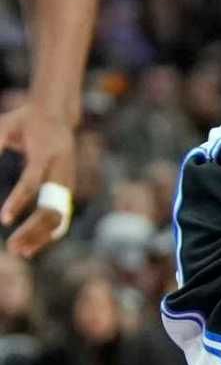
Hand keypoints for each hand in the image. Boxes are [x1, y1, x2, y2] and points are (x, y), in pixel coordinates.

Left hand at [0, 100, 74, 258]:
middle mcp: (62, 169)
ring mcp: (68, 180)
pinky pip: (60, 215)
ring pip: (59, 215)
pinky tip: (30, 247)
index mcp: (47, 152)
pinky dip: (47, 233)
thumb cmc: (25, 120)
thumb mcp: (5, 126)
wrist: (58, 112)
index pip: (33, 182)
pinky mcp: (67, 188)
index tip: (2, 220)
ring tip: (19, 252)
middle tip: (12, 247)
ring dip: (40, 236)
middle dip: (33, 229)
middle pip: (52, 206)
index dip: (18, 201)